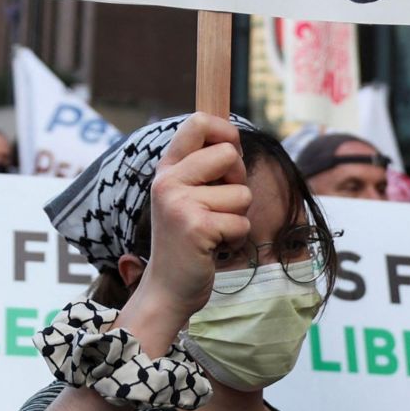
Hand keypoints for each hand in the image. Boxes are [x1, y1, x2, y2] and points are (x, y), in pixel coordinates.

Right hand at [126, 114, 250, 344]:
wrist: (167, 288)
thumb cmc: (186, 240)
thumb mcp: (185, 196)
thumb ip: (203, 168)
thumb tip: (235, 139)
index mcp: (167, 168)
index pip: (198, 122)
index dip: (226, 131)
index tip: (231, 152)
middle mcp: (168, 181)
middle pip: (230, 154)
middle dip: (237, 181)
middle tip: (218, 205)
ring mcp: (180, 203)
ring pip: (241, 193)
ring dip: (237, 216)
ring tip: (212, 230)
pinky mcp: (196, 227)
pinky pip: (241, 222)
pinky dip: (235, 238)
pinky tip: (213, 247)